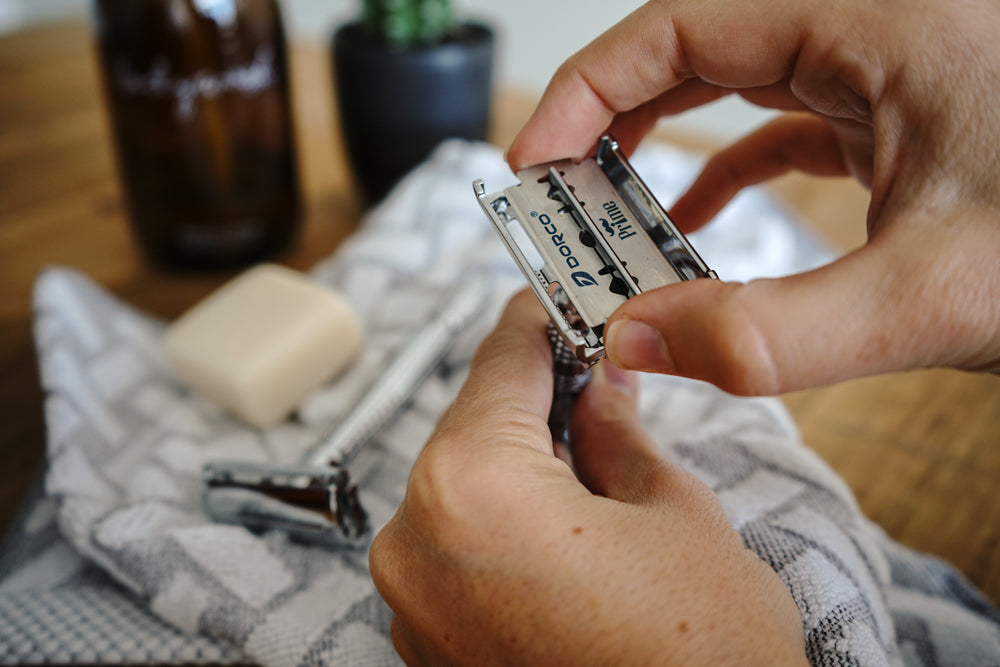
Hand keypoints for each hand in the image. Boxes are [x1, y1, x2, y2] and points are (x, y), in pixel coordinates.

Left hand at [369, 291, 805, 664]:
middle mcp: (414, 543)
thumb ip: (617, 432)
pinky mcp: (425, 643)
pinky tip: (564, 524)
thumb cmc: (700, 659)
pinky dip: (502, 521)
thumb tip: (599, 386)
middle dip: (535, 399)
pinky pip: (456, 547)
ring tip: (593, 457)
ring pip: (462, 487)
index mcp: (470, 490)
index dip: (540, 321)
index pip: (500, 362)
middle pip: (472, 426)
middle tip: (598, 380)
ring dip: (519, 461)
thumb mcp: (673, 514)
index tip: (562, 301)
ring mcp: (410, 603)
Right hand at [508, 0, 999, 393]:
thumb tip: (639, 342)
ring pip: (734, 83)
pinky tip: (693, 224)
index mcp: (870, 20)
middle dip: (610, 123)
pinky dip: (723, 168)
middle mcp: (869, 24)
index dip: (586, 91)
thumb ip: (775, 333)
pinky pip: (782, 120)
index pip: (677, 27)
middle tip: (557, 200)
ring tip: (608, 215)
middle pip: (692, 48)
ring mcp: (883, 65)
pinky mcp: (896, 110)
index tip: (535, 164)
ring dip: (661, 147)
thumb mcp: (934, 293)